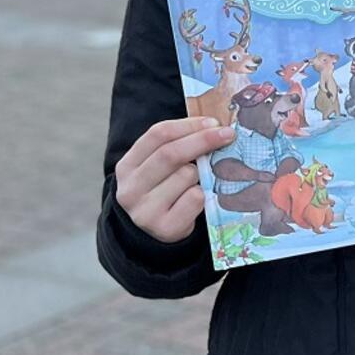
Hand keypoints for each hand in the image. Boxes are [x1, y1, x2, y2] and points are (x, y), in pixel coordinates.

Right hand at [114, 116, 233, 243]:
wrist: (156, 233)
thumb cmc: (164, 191)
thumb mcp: (159, 168)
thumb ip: (177, 145)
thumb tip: (214, 125)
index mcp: (127, 166)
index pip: (157, 134)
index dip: (188, 125)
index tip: (214, 122)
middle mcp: (130, 188)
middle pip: (171, 154)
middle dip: (203, 140)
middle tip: (227, 134)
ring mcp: (144, 211)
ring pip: (186, 176)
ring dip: (201, 173)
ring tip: (196, 182)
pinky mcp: (164, 227)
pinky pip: (195, 198)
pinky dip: (203, 194)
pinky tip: (196, 199)